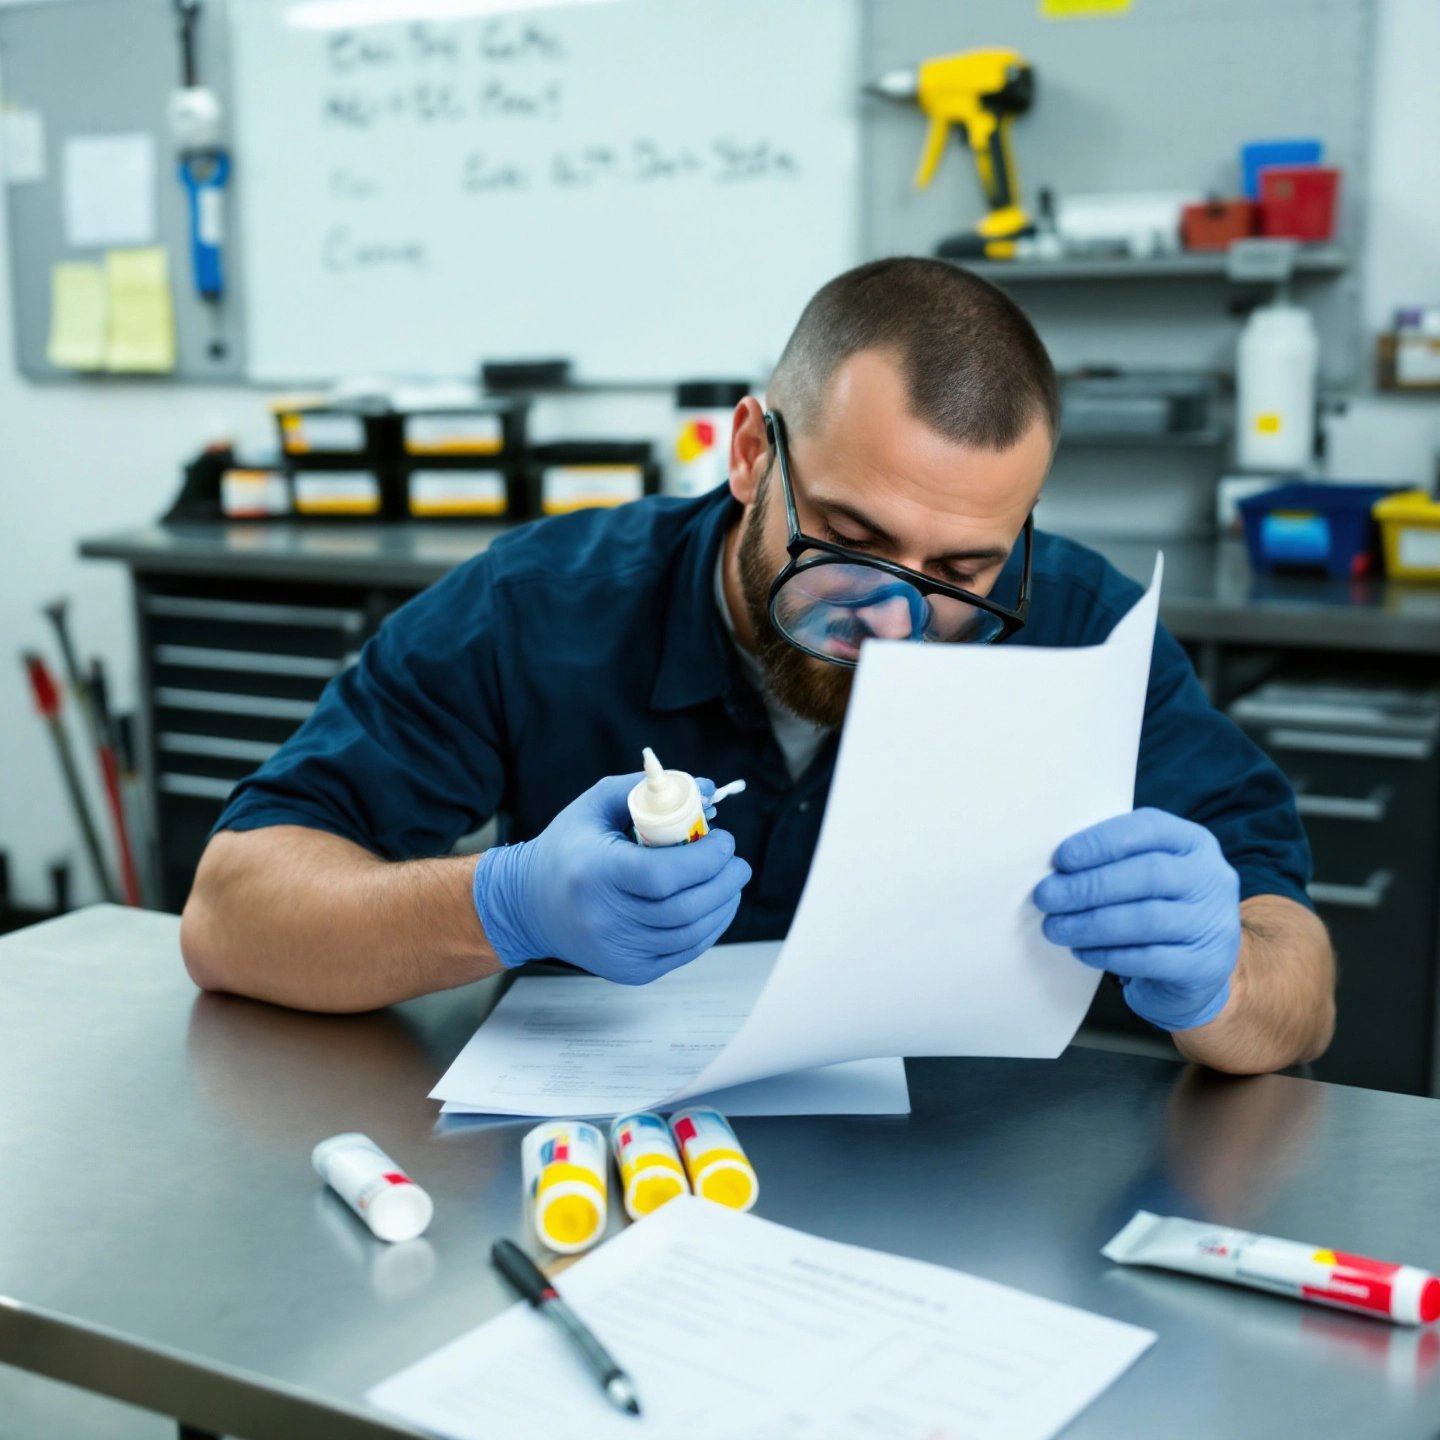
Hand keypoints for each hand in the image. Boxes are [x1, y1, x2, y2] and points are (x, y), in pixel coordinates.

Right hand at [472, 773, 750, 984]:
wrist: (529, 904)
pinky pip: (684, 952)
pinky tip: (716, 906)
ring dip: (723, 905)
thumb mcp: (596, 805)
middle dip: (724, 882)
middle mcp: (603, 919)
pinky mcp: (628, 971)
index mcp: (593, 873)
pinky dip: (709, 928)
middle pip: (684, 908)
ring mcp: (617, 950)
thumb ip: (648, 790)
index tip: (724, 840)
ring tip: (731, 880)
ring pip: (690, 933)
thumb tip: (706, 790)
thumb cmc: (569, 848)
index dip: (705, 859)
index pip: (662, 875)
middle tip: (737, 862)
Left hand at [1033, 808, 1239, 1031]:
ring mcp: (1213, 922)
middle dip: (1088, 886)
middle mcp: (1211, 877)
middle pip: (1147, 875)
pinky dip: (1108, 954)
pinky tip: (1081, 950)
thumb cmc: (1155, 904)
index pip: (1150, 828)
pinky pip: (1149, 959)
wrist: (1195, 965)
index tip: (1061, 859)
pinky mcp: (1205, 965)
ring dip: (1091, 923)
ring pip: (1147, 919)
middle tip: (1046, 897)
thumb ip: (1112, 860)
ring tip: (1055, 927)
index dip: (1102, 842)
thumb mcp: (1144, 870)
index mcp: (1193, 841)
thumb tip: (1056, 867)